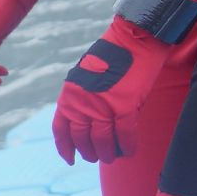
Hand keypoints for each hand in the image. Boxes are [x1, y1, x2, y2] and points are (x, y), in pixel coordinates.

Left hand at [52, 20, 169, 163]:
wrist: (135, 36)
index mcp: (69, 96)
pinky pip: (125, 134)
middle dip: (90, 152)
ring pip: (103, 141)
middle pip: (82, 139)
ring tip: (113, 157)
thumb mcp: (86, 78)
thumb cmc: (113, 55)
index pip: (61, 130)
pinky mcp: (124, 105)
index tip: (70, 159)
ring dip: (108, 153)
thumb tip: (89, 124)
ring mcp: (102, 106)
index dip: (65, 148)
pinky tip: (129, 150)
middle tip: (98, 158)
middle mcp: (82, 104)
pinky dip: (127, 145)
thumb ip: (83, 100)